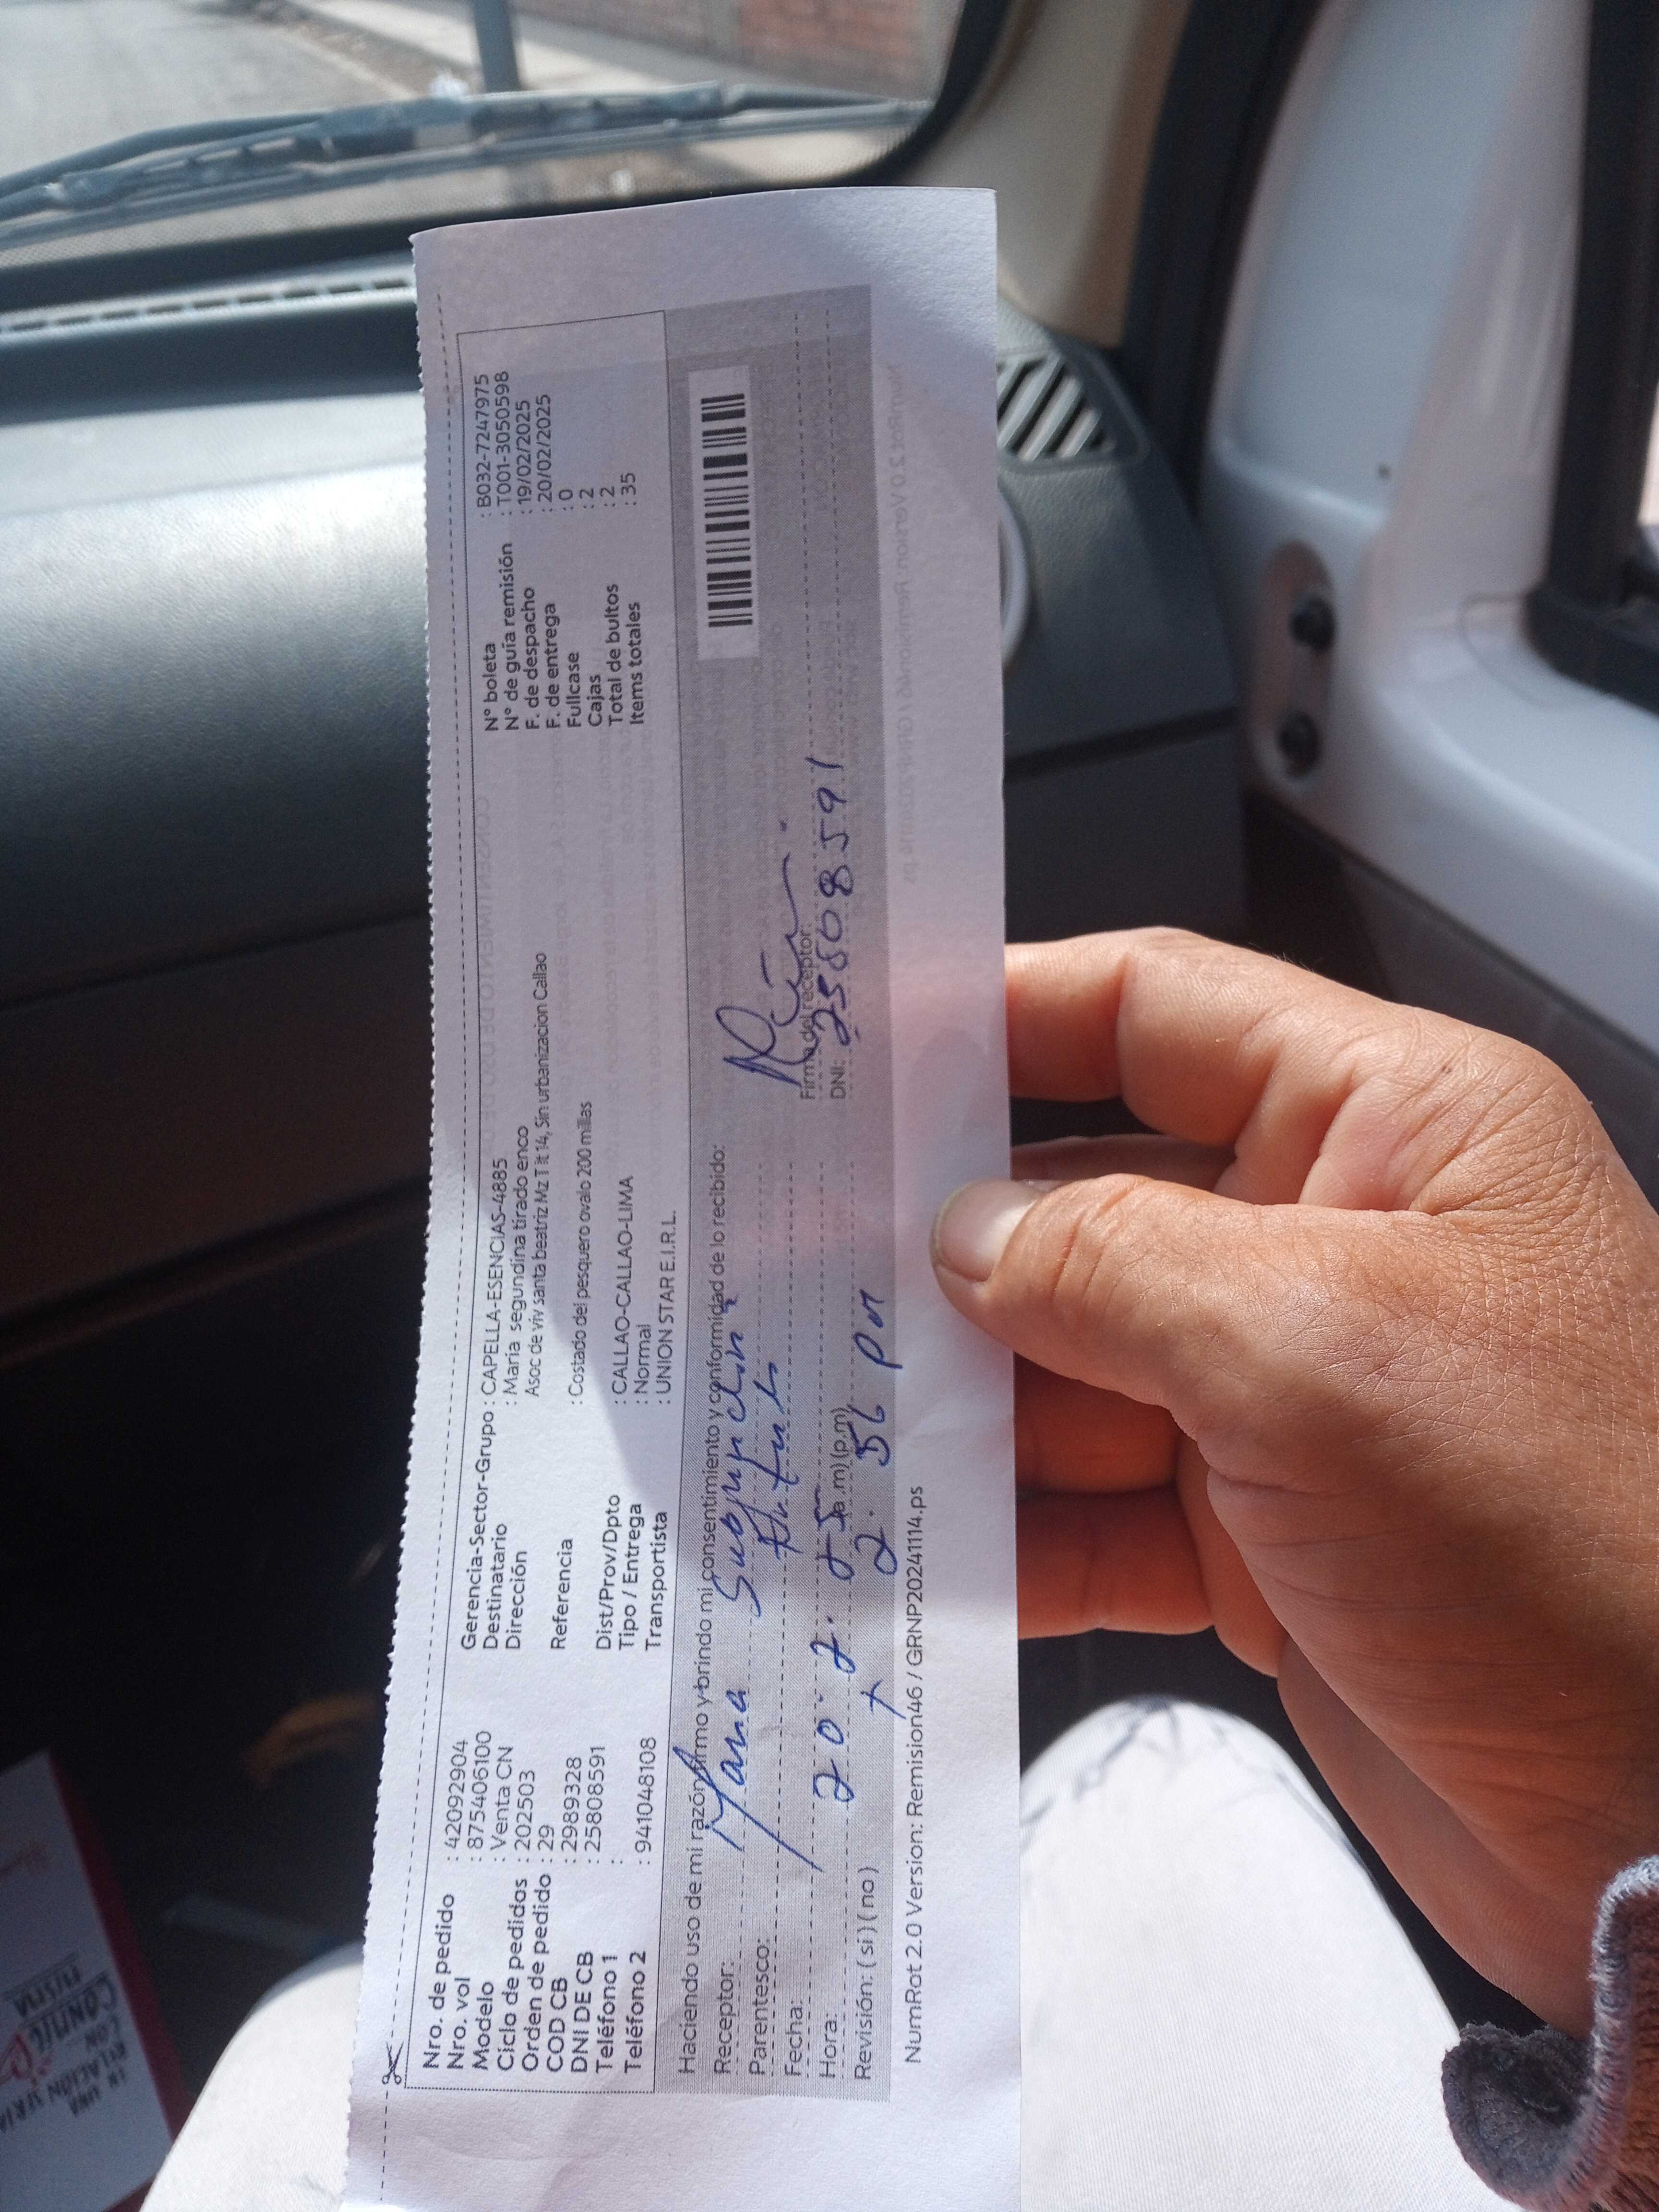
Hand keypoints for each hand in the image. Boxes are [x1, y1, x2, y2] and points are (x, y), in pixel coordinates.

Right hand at [931, 928, 1658, 2031]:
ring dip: (964, 1400)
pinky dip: (1014, 1529)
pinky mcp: (1269, 1543)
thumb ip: (1115, 1265)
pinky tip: (922, 1540)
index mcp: (1397, 1131)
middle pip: (1094, 1196)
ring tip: (832, 1410)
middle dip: (954, 1242)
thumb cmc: (1580, 1547)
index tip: (866, 1049)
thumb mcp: (1317, 1352)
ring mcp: (1298, 1402)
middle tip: (802, 1262)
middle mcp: (1341, 1249)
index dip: (1007, 1013)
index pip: (1162, 1010)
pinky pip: (1101, 1509)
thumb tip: (969, 1235)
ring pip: (1077, 1364)